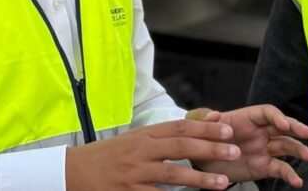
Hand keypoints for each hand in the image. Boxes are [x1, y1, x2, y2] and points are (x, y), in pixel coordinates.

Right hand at [65, 119, 237, 190]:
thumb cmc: (109, 156)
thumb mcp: (136, 139)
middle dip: (210, 149)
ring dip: (200, 179)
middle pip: (181, 147)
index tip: (228, 130)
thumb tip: (201, 125)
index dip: (205, 129)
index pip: (180, 127)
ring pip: (173, 174)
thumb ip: (165, 135)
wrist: (73, 171)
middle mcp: (141, 150)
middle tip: (234, 151)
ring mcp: (135, 173)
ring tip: (224, 181)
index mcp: (144, 135)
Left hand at [193, 104, 307, 187]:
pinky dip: (289, 175)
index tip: (283, 124)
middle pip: (282, 127)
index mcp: (247, 118)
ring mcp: (264, 149)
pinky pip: (280, 169)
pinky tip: (297, 181)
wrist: (202, 161)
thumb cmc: (205, 138)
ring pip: (286, 147)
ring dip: (299, 150)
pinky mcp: (264, 166)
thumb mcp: (203, 128)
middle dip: (295, 128)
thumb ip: (208, 121)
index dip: (276, 117)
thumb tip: (214, 115)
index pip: (267, 113)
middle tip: (307, 133)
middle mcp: (260, 132)